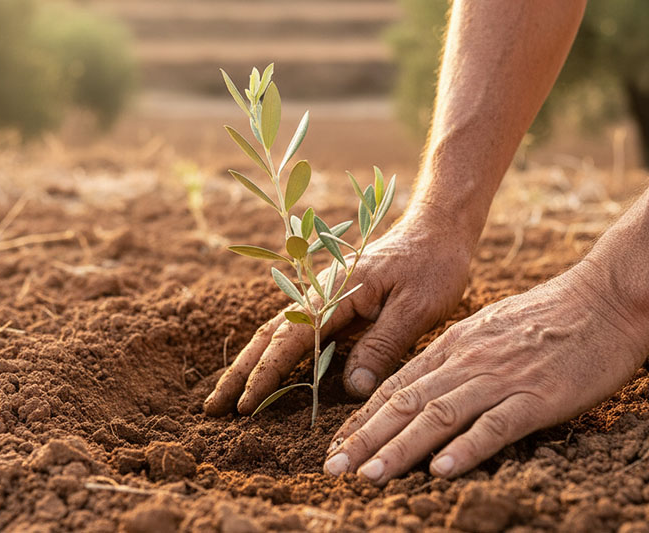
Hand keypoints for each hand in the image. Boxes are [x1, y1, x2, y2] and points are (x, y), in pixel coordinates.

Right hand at [204, 215, 473, 416]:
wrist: (437, 230)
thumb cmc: (432, 266)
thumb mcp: (417, 307)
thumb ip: (384, 345)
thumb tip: (352, 389)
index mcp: (336, 293)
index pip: (291, 339)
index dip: (265, 374)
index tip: (244, 406)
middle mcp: (320, 293)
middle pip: (268, 336)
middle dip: (239, 372)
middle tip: (210, 408)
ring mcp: (323, 296)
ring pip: (276, 333)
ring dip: (249, 364)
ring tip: (226, 396)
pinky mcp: (333, 303)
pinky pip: (295, 331)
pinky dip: (272, 353)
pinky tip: (264, 371)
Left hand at [323, 262, 648, 483]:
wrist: (604, 298)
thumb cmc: (546, 317)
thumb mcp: (486, 329)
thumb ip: (455, 358)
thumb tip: (424, 388)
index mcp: (452, 346)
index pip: (395, 387)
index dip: (362, 420)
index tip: (337, 447)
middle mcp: (466, 362)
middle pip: (405, 404)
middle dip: (365, 439)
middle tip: (332, 468)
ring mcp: (500, 379)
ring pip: (439, 416)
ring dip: (401, 448)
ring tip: (369, 475)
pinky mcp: (537, 396)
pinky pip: (496, 425)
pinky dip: (466, 448)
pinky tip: (442, 470)